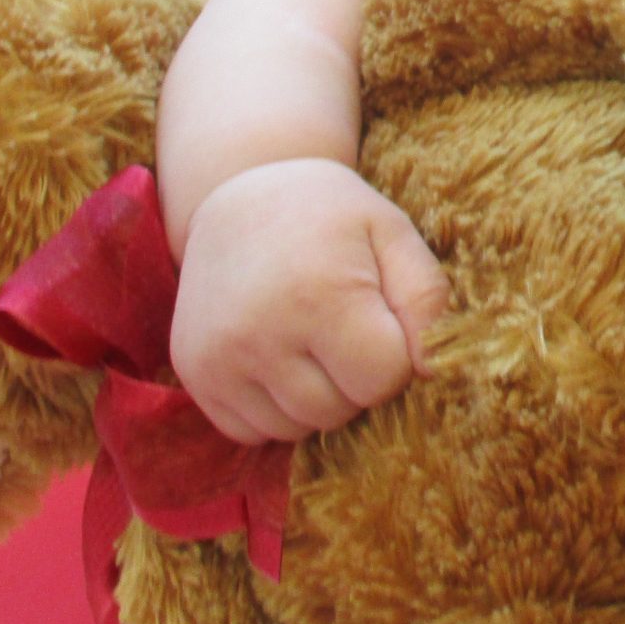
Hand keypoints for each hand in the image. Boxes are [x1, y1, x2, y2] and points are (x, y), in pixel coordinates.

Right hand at [171, 160, 449, 444]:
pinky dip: (275, 407)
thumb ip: (426, 300)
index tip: (379, 316)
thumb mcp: (392, 233)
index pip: (383, 378)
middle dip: (356, 378)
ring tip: (310, 337)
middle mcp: (259, 333)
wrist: (240, 192)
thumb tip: (430, 373)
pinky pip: (253, 431)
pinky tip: (277, 354)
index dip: (395, 353)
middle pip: (340, 410)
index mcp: (318, 293)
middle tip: (343, 324)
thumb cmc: (330, 217)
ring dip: (317, 397)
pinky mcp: (194, 374)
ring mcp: (218, 359)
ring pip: (297, 429)